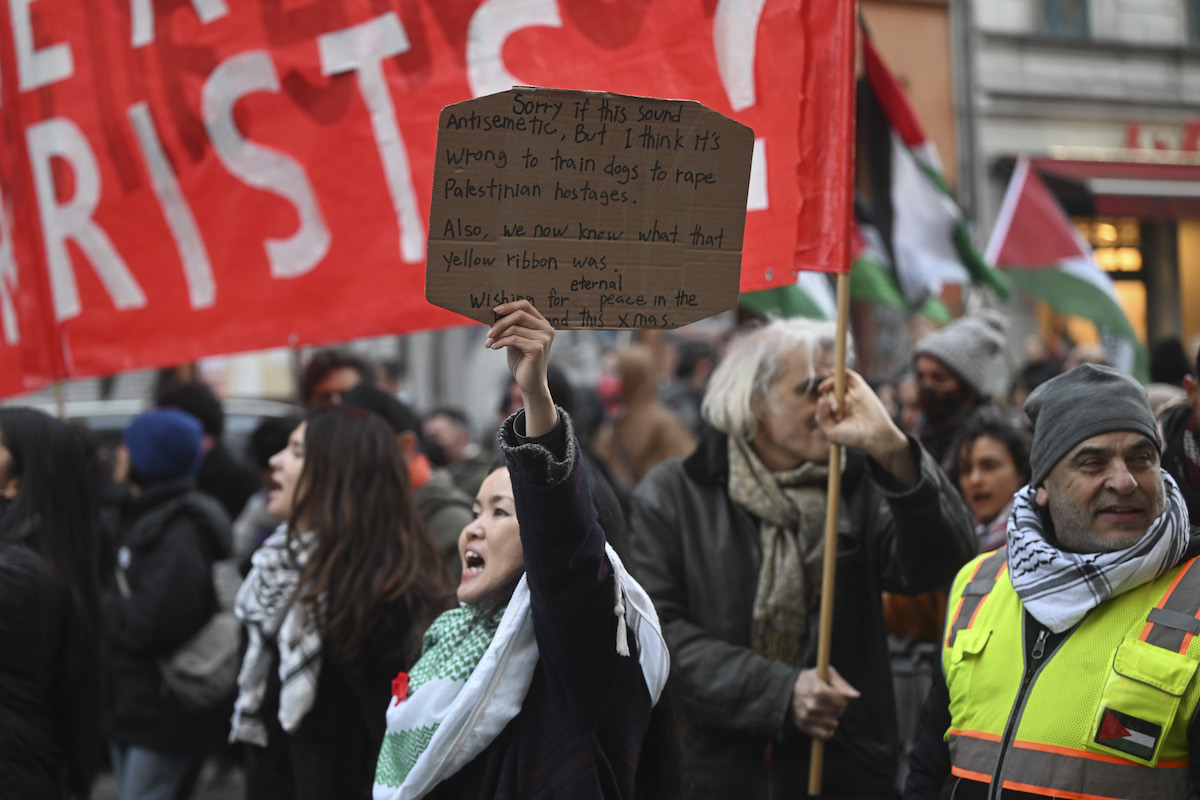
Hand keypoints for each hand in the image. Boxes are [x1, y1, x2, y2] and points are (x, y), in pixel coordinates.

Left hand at [486, 300, 556, 435]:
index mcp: (543, 324)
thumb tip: (493, 313)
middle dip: (500, 322)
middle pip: (519, 314)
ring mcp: (544, 338)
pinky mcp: (537, 348)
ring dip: (497, 334)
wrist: (530, 384)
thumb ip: (510, 326)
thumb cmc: (522, 361)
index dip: (509, 305)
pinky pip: (513, 339)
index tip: (494, 310)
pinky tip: (494, 347)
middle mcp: (547, 329)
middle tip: (488, 332)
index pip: (525, 305)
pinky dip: (500, 342)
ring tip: (488, 342)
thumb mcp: (515, 339)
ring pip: (514, 327)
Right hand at [790, 666, 859, 739]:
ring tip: (823, 710)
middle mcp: (812, 705)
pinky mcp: (804, 727)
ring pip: (833, 724)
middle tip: (827, 702)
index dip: (841, 699)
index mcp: (818, 690)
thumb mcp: (826, 674)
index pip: (842, 703)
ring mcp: (807, 717)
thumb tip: (856, 696)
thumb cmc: (811, 680)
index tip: (834, 695)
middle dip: (837, 708)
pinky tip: (822, 721)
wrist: (787, 690)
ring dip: (832, 718)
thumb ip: (842, 684)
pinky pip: (826, 735)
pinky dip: (827, 730)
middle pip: (838, 713)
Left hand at [815, 369, 915, 487]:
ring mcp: (853, 395)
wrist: (874, 436)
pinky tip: (832, 372)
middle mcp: (844, 402)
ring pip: (838, 382)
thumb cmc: (854, 437)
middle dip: (829, 398)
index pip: (824, 401)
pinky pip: (850, 376)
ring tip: (830, 394)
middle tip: (837, 410)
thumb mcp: (832, 432)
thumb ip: (822, 417)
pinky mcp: (862, 389)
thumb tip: (820, 399)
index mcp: (836, 412)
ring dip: (831, 384)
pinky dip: (841, 372)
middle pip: (830, 391)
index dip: (823, 404)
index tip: (832, 414)